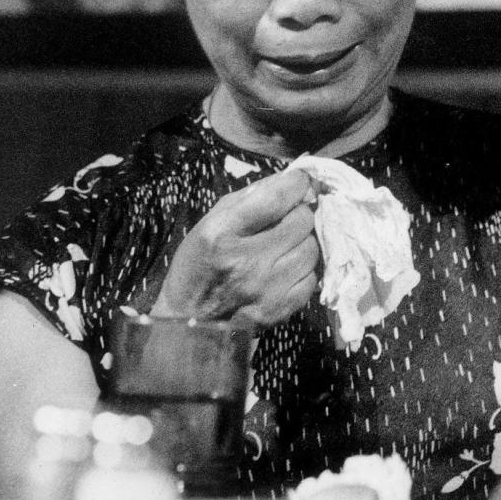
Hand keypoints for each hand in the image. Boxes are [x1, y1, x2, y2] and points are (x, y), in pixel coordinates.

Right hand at [152, 168, 319, 326]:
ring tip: (285, 246)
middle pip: (302, 221)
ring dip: (303, 242)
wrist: (188, 322)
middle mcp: (246, 262)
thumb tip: (291, 177)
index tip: (300, 180)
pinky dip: (304, 270)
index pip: (276, 198)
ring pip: (311, 249)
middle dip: (299, 213)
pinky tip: (286, 269)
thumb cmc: (199, 265)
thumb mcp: (211, 222)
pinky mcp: (278, 310)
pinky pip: (312, 278)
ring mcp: (265, 289)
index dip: (297, 183)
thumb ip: (251, 196)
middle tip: (287, 219)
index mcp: (222, 233)